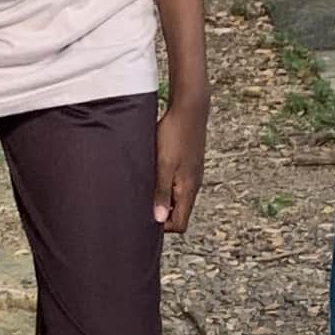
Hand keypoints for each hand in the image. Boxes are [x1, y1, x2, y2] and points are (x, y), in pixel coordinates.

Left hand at [154, 86, 209, 235]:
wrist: (189, 109)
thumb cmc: (174, 135)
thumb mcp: (164, 166)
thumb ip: (162, 193)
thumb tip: (160, 220)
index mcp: (188, 189)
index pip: (180, 224)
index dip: (164, 226)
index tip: (146, 216)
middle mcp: (193, 185)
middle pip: (179, 213)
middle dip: (161, 213)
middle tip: (141, 202)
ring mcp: (192, 175)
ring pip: (177, 197)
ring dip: (162, 197)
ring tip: (145, 186)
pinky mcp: (189, 164)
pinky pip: (177, 183)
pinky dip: (165, 184)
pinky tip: (153, 173)